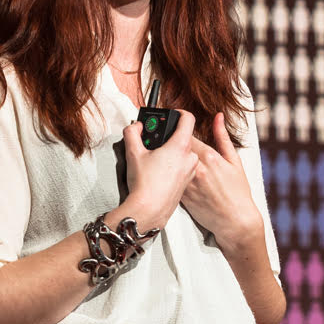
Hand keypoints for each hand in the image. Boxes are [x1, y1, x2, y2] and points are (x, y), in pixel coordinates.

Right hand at [121, 110, 198, 230]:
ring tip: (154, 158)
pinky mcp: (188, 183)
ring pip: (184, 153)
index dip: (179, 112)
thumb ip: (132, 133)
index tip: (172, 114)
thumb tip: (135, 127)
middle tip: (154, 141)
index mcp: (180, 146)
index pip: (188, 119)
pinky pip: (183, 166)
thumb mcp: (133, 153)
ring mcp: (191, 171)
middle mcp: (190, 158)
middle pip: (184, 137)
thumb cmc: (144, 184)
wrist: (149, 211)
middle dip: (169, 136)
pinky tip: (159, 172)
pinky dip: (173, 164)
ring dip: (171, 151)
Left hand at [181, 113, 261, 250]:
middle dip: (172, 142)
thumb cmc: (237, 192)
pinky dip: (169, 175)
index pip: (187, 134)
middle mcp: (196, 169)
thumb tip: (218, 117)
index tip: (178, 125)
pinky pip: (171, 180)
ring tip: (168, 156)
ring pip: (170, 163)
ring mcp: (187, 183)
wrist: (234, 220)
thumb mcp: (234, 161)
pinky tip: (171, 174)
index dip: (181, 128)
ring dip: (168, 158)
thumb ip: (222, 137)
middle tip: (169, 138)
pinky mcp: (182, 196)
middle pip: (175, 148)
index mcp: (209, 157)